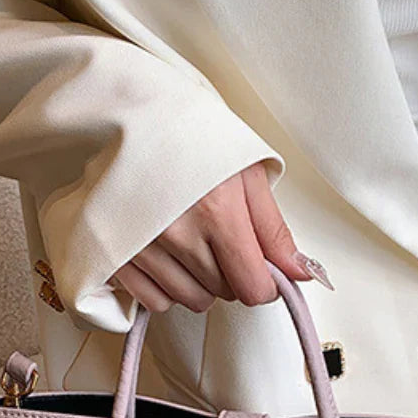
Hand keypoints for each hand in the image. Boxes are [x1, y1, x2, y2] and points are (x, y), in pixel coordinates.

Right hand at [109, 159, 332, 312]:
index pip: (253, 286)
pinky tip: (169, 258)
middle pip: (224, 293)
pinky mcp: (118, 256)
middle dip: (231, 273)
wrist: (132, 116)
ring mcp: (143, 248)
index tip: (263, 272)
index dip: (266, 284)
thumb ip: (274, 229)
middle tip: (221, 237)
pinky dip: (167, 287)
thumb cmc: (190, 137)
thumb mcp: (245, 172)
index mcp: (217, 210)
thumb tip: (300, 271)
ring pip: (191, 299)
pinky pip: (155, 300)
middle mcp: (178, 234)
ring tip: (192, 242)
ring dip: (200, 281)